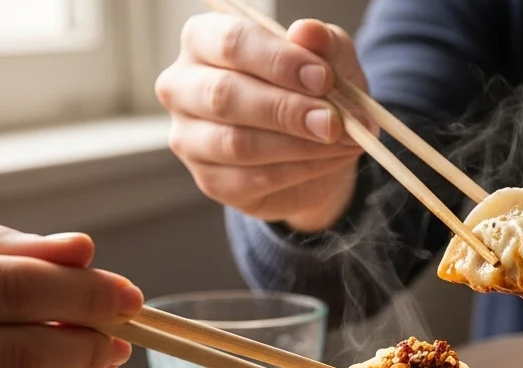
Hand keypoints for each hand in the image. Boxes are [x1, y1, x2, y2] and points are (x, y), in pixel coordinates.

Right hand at [156, 14, 369, 232]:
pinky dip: (299, 171)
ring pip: (237, 143)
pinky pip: (252, 178)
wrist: (319, 148)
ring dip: (298, 145)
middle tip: (333, 121)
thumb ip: (322, 43)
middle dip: (286, 109)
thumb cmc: (312, 90)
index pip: (230, 42)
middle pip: (223, 95)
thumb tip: (308, 32)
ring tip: (340, 141)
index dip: (278, 61)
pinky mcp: (210, 180)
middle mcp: (182, 86)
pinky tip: (327, 160)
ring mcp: (189, 137)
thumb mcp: (329, 59)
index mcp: (204, 40)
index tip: (322, 78)